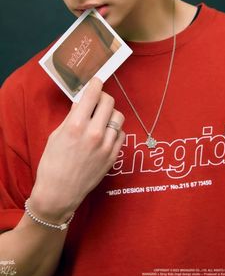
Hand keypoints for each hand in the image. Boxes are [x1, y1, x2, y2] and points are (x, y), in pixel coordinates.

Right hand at [30, 77, 124, 222]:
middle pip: (109, 102)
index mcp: (76, 125)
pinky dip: (115, 130)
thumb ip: (71, 117)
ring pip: (118, 117)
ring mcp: (106, 146)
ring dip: (110, 114)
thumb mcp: (56, 135)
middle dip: (103, 97)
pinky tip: (105, 134)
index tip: (96, 81)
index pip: (93, 95)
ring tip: (102, 119)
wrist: (59, 193)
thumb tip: (81, 102)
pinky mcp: (113, 157)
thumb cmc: (52, 164)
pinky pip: (121, 134)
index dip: (96, 84)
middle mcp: (94, 133)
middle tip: (97, 100)